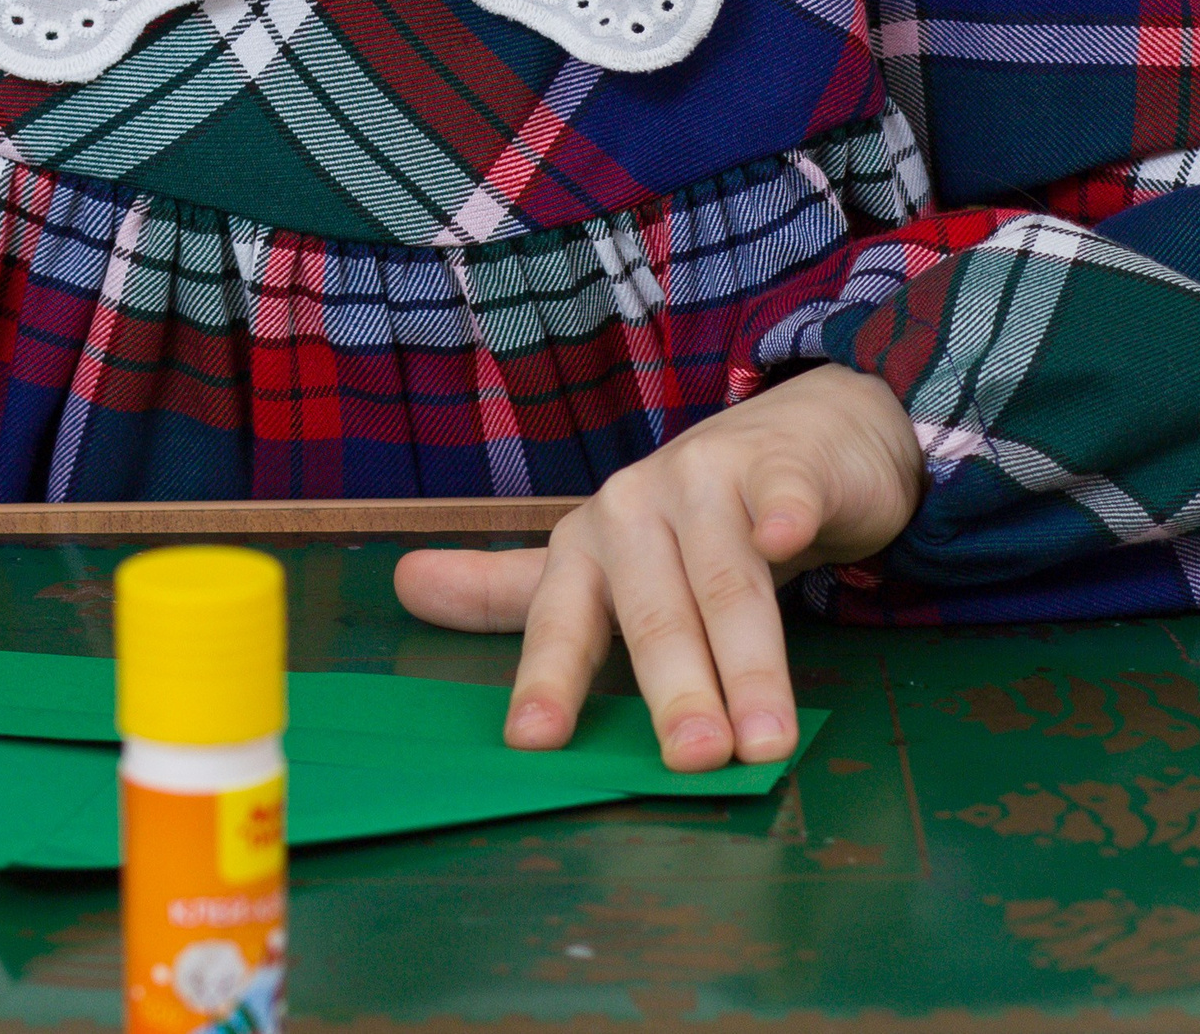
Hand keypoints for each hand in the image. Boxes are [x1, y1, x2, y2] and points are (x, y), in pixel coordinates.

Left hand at [393, 363, 921, 770]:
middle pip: (656, 613)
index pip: (561, 621)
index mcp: (587, 544)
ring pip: (727, 580)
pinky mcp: (782, 465)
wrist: (797, 438)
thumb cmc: (693, 521)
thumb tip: (402, 585)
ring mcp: (710, 479)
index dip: (547, 679)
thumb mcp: (605, 562)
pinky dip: (783, 516)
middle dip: (675, 691)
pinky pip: (782, 494)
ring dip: (748, 661)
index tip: (532, 741)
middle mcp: (637, 506)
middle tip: (694, 760)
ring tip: (765, 740)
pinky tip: (784, 538)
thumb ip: (514, 589)